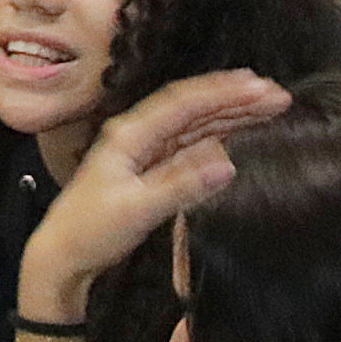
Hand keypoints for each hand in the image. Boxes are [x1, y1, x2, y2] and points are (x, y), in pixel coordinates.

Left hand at [22, 71, 292, 306]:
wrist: (63, 255)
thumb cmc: (90, 231)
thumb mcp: (136, 210)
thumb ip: (181, 185)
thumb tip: (228, 162)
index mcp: (129, 134)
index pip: (182, 103)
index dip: (221, 92)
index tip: (258, 85)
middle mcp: (137, 135)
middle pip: (192, 108)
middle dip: (234, 99)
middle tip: (277, 95)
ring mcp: (144, 151)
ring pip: (194, 125)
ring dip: (230, 115)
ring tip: (268, 108)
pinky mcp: (151, 169)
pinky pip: (189, 145)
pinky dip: (217, 136)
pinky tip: (238, 132)